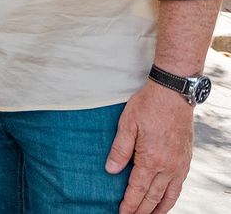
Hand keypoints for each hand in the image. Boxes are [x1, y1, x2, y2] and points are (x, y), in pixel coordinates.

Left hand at [105, 81, 193, 213]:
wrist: (173, 94)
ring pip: (170, 195)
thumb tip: (111, 170)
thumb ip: (119, 149)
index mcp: (151, 159)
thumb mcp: (127, 124)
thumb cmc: (148, 106)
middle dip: (142, 211)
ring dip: (159, 209)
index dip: (129, 204)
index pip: (138, 190)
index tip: (122, 213)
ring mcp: (180, 164)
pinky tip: (166, 200)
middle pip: (154, 197)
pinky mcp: (186, 159)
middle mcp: (168, 166)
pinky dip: (172, 197)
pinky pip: (179, 185)